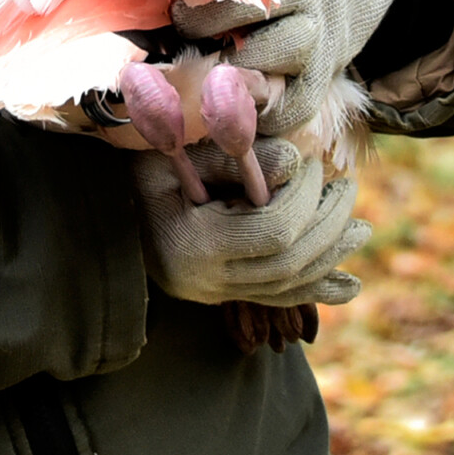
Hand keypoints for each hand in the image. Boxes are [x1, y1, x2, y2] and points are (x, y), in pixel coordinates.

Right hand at [133, 139, 370, 307]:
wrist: (94, 216)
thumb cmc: (131, 171)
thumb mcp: (172, 154)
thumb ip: (230, 158)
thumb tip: (293, 163)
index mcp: (192, 244)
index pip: (273, 232)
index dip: (303, 199)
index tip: (312, 164)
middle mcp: (206, 281)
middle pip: (289, 264)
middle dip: (327, 226)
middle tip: (348, 189)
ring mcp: (211, 294)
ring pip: (288, 288)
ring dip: (329, 257)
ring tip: (359, 229)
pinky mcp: (217, 296)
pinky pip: (274, 300)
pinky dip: (314, 289)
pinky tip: (346, 285)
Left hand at [173, 0, 400, 138]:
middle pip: (248, 17)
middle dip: (204, 23)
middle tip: (180, 14)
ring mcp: (317, 33)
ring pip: (271, 63)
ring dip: (229, 69)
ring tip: (202, 57)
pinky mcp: (324, 71)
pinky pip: (294, 108)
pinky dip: (262, 115)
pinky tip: (231, 101)